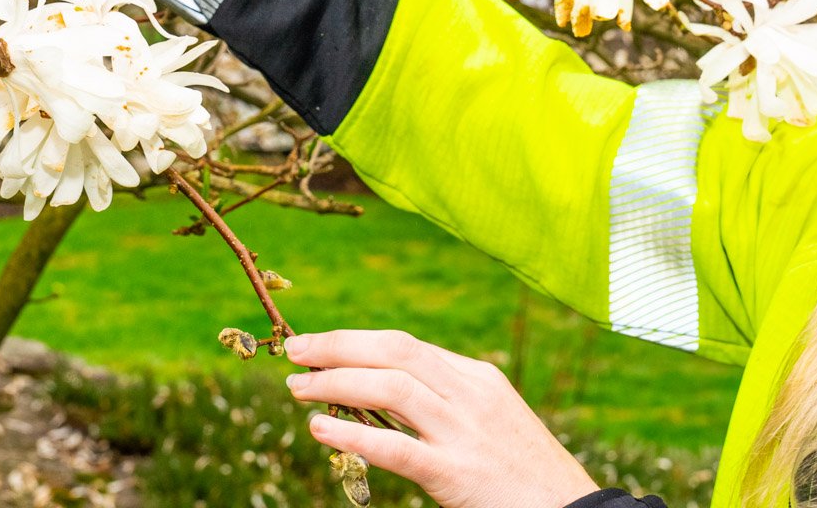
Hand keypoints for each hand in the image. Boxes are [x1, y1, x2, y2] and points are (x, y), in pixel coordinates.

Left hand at [284, 329, 600, 507]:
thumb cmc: (523, 472)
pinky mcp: (457, 474)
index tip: (315, 346)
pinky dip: (353, 435)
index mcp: (477, 377)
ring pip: (392, 389)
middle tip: (294, 352)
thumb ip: (446, 402)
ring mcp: (465, 432)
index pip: (405, 345)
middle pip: (395, 352)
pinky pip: (398, 448)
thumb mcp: (490, 421)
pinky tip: (320, 430)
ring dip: (336, 382)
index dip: (354, 341)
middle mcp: (471, 394)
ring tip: (298, 388)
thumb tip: (384, 390)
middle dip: (338, 347)